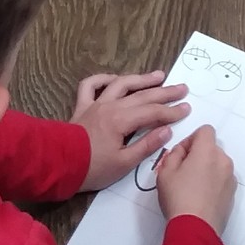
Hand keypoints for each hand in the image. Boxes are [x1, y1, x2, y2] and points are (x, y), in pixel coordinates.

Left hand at [72, 71, 189, 191]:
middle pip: (142, 96)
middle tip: (182, 88)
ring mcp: (96, 103)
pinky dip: (103, 79)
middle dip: (164, 92)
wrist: (59, 165)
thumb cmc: (92, 169)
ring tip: (158, 76)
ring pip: (121, 85)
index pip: (153, 113)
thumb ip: (146, 145)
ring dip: (141, 79)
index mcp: (121, 121)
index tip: (186, 109)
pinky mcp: (82, 106)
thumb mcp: (123, 164)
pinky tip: (115, 79)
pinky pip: (91, 85)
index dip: (171, 111)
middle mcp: (111, 106)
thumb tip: (167, 130)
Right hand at [156, 123, 236, 234]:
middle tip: (182, 172)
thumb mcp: (165, 172)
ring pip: (217, 164)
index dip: (191, 139)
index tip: (181, 155)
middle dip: (197, 155)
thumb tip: (182, 152)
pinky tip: (200, 197)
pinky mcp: (232, 193)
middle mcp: (223, 161)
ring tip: (190, 187)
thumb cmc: (178, 198)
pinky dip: (213, 183)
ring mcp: (230, 178)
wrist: (195, 229)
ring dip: (206, 169)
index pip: (205, 130)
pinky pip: (222, 179)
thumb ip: (173, 154)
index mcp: (208, 151)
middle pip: (211, 148)